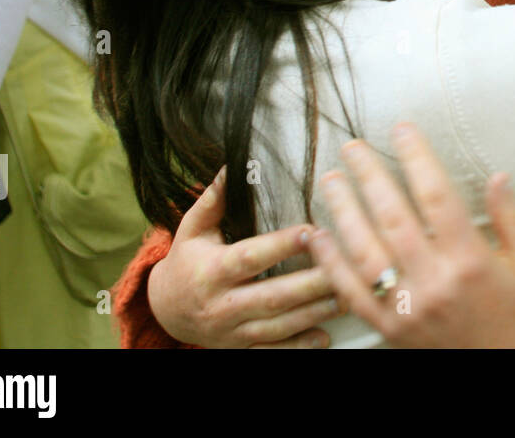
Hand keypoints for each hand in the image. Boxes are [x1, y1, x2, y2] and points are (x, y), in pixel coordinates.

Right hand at [148, 168, 343, 347]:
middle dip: (310, 285)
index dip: (282, 246)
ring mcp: (232, 332)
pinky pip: (272, 351)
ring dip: (314, 313)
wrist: (165, 311)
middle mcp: (222, 305)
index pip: (251, 257)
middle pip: (272, 296)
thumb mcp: (193, 228)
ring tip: (348, 296)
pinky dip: (299, 346)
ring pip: (278, 326)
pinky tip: (325, 336)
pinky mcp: (240, 349)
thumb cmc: (187, 260)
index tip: (313, 230)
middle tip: (345, 268)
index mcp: (212, 271)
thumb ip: (215, 199)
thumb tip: (234, 162)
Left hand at [305, 123, 514, 348]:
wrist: (496, 369)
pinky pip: (351, 292)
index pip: (438, 197)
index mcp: (470, 260)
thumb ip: (510, 219)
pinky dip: (331, 262)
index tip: (402, 131)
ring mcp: (407, 306)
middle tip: (353, 148)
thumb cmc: (511, 315)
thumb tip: (498, 177)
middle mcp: (435, 281)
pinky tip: (318, 234)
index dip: (417, 159)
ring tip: (330, 180)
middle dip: (370, 176)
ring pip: (366, 251)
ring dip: (344, 211)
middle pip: (394, 217)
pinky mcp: (387, 327)